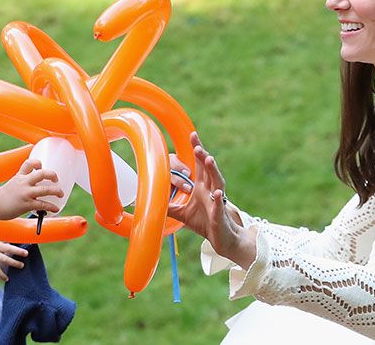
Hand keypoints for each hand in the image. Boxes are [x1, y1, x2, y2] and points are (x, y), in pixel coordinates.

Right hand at [0, 159, 63, 220]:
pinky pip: (43, 204)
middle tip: (56, 179)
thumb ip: (22, 183)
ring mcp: (26, 193)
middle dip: (52, 175)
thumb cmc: (1, 197)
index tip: (42, 165)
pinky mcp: (27, 204)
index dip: (38, 162)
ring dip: (56, 191)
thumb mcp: (12, 184)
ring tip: (60, 193)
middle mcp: (24, 182)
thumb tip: (34, 188)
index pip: (29, 163)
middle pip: (42, 173)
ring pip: (46, 189)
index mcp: (19, 176)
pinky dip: (51, 206)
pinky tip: (55, 208)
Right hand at [0, 237, 28, 280]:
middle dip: (18, 252)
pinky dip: (2, 275)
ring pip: (5, 260)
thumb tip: (11, 244)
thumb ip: (2, 243)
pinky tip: (7, 279)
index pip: (10, 244)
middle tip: (26, 254)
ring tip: (21, 266)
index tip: (25, 246)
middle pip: (9, 250)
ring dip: (13, 263)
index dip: (17, 246)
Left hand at [168, 132, 256, 267]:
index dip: (197, 150)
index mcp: (202, 187)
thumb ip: (169, 206)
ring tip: (208, 159)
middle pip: (207, 169)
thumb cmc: (205, 223)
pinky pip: (219, 205)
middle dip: (202, 155)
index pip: (199, 165)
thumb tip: (152, 202)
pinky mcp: (220, 214)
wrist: (221, 239)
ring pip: (217, 182)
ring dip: (212, 170)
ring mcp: (217, 201)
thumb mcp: (182, 214)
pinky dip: (218, 198)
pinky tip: (216, 192)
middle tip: (195, 142)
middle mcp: (211, 190)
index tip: (192, 135)